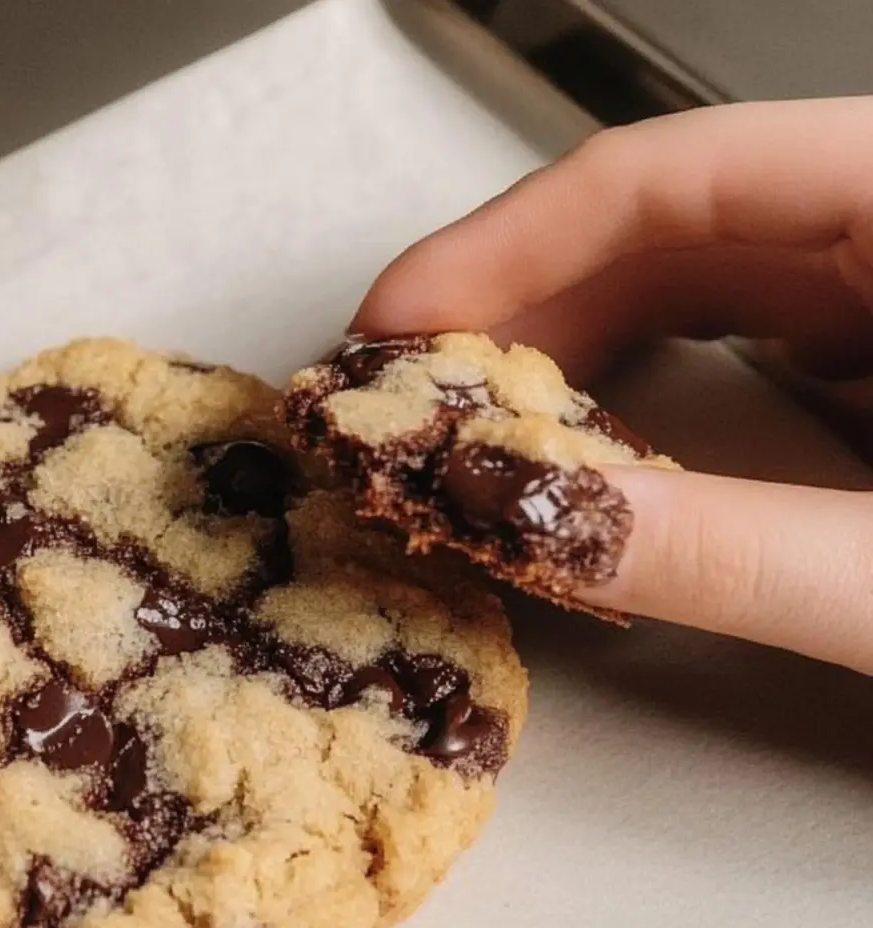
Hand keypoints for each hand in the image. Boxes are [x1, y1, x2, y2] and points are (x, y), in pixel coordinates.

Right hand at [353, 98, 872, 673]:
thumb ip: (726, 552)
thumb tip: (532, 531)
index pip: (671, 174)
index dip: (506, 240)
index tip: (393, 322)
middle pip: (663, 218)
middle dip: (513, 298)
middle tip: (407, 389)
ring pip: (693, 268)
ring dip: (565, 336)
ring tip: (471, 412)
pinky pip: (734, 322)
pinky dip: (638, 371)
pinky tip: (584, 427)